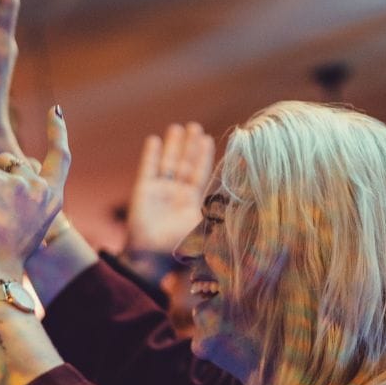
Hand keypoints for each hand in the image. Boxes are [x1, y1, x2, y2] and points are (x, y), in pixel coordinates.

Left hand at [0, 105, 69, 294]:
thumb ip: (25, 205)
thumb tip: (18, 200)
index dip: (57, 133)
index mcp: (52, 200)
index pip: (60, 158)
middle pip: (9, 161)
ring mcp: (15, 182)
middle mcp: (38, 187)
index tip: (56, 111)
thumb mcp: (27, 232)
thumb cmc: (4, 262)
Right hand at [124, 123, 214, 274]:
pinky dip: (151, 155)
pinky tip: (155, 140)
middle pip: (184, 164)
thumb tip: (243, 206)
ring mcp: (158, 191)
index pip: (199, 174)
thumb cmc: (179, 247)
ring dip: (173, 145)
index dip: (203, 157)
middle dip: (190, 146)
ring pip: (168, 163)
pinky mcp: (142, 191)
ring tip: (178, 127)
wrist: (151, 257)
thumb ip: (219, 216)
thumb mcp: (205, 230)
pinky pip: (147, 168)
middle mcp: (176, 194)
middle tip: (195, 127)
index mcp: (192, 202)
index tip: (207, 139)